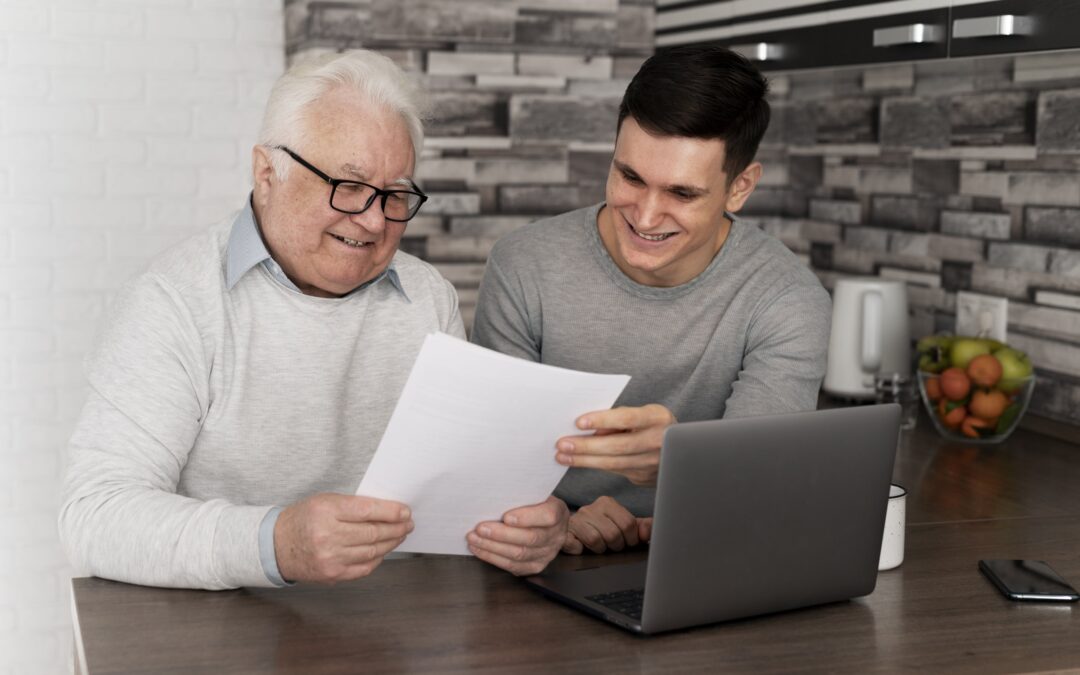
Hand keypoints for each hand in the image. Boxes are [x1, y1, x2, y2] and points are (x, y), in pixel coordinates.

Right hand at [274, 493, 412, 584]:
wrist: (277, 546)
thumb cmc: (304, 519)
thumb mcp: (325, 501)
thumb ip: (353, 505)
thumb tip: (387, 511)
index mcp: (326, 511)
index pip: (368, 510)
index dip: (391, 511)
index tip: (405, 511)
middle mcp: (328, 536)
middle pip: (373, 533)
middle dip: (396, 528)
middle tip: (408, 524)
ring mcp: (330, 558)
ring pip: (372, 551)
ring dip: (391, 543)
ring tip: (399, 535)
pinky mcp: (332, 574)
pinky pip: (364, 568)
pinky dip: (377, 558)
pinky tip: (383, 550)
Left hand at [467, 496, 568, 575]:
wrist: (547, 523)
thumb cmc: (535, 504)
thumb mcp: (534, 494)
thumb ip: (520, 496)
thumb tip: (492, 496)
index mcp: (558, 513)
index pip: (548, 516)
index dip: (526, 518)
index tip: (506, 517)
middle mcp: (556, 536)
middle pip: (530, 538)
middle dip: (501, 534)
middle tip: (480, 528)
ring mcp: (547, 554)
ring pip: (519, 554)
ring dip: (492, 547)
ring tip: (474, 539)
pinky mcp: (535, 566)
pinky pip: (513, 566)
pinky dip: (493, 558)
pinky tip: (480, 549)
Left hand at [555, 404, 675, 485]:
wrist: (679, 448)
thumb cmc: (651, 424)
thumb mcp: (641, 413)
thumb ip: (619, 419)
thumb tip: (593, 430)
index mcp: (658, 418)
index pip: (628, 418)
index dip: (603, 420)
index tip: (579, 422)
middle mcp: (658, 441)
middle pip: (619, 446)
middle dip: (587, 446)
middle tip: (562, 444)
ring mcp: (652, 463)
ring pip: (614, 463)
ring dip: (584, 460)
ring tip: (562, 455)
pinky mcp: (644, 477)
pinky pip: (614, 470)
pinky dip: (593, 465)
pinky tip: (576, 461)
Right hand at [562, 496, 652, 554]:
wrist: (571, 530)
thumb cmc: (601, 529)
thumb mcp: (623, 525)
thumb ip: (640, 527)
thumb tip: (649, 531)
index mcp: (607, 503)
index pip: (628, 524)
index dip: (631, 539)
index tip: (627, 541)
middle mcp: (590, 508)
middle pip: (613, 534)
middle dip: (616, 545)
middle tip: (612, 545)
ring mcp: (575, 520)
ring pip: (596, 541)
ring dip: (600, 549)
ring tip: (598, 545)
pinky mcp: (564, 532)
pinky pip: (576, 546)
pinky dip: (581, 549)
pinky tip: (582, 546)